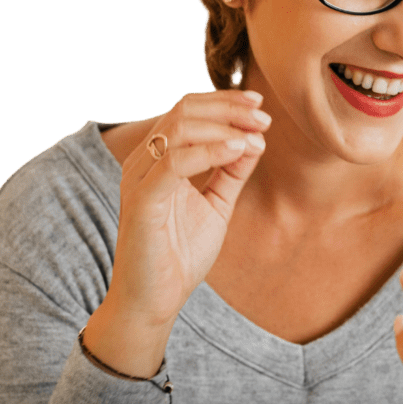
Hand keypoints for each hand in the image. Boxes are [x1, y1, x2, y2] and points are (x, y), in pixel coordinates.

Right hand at [106, 89, 271, 332]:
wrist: (154, 301)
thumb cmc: (179, 255)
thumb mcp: (215, 205)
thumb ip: (231, 172)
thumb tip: (254, 140)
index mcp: (157, 159)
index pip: (187, 111)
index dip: (224, 102)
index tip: (260, 105)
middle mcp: (143, 162)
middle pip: (183, 111)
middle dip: (228, 109)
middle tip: (264, 118)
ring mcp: (138, 179)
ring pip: (178, 129)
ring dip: (223, 126)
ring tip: (256, 135)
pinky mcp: (140, 201)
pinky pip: (173, 163)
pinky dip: (209, 151)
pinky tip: (237, 150)